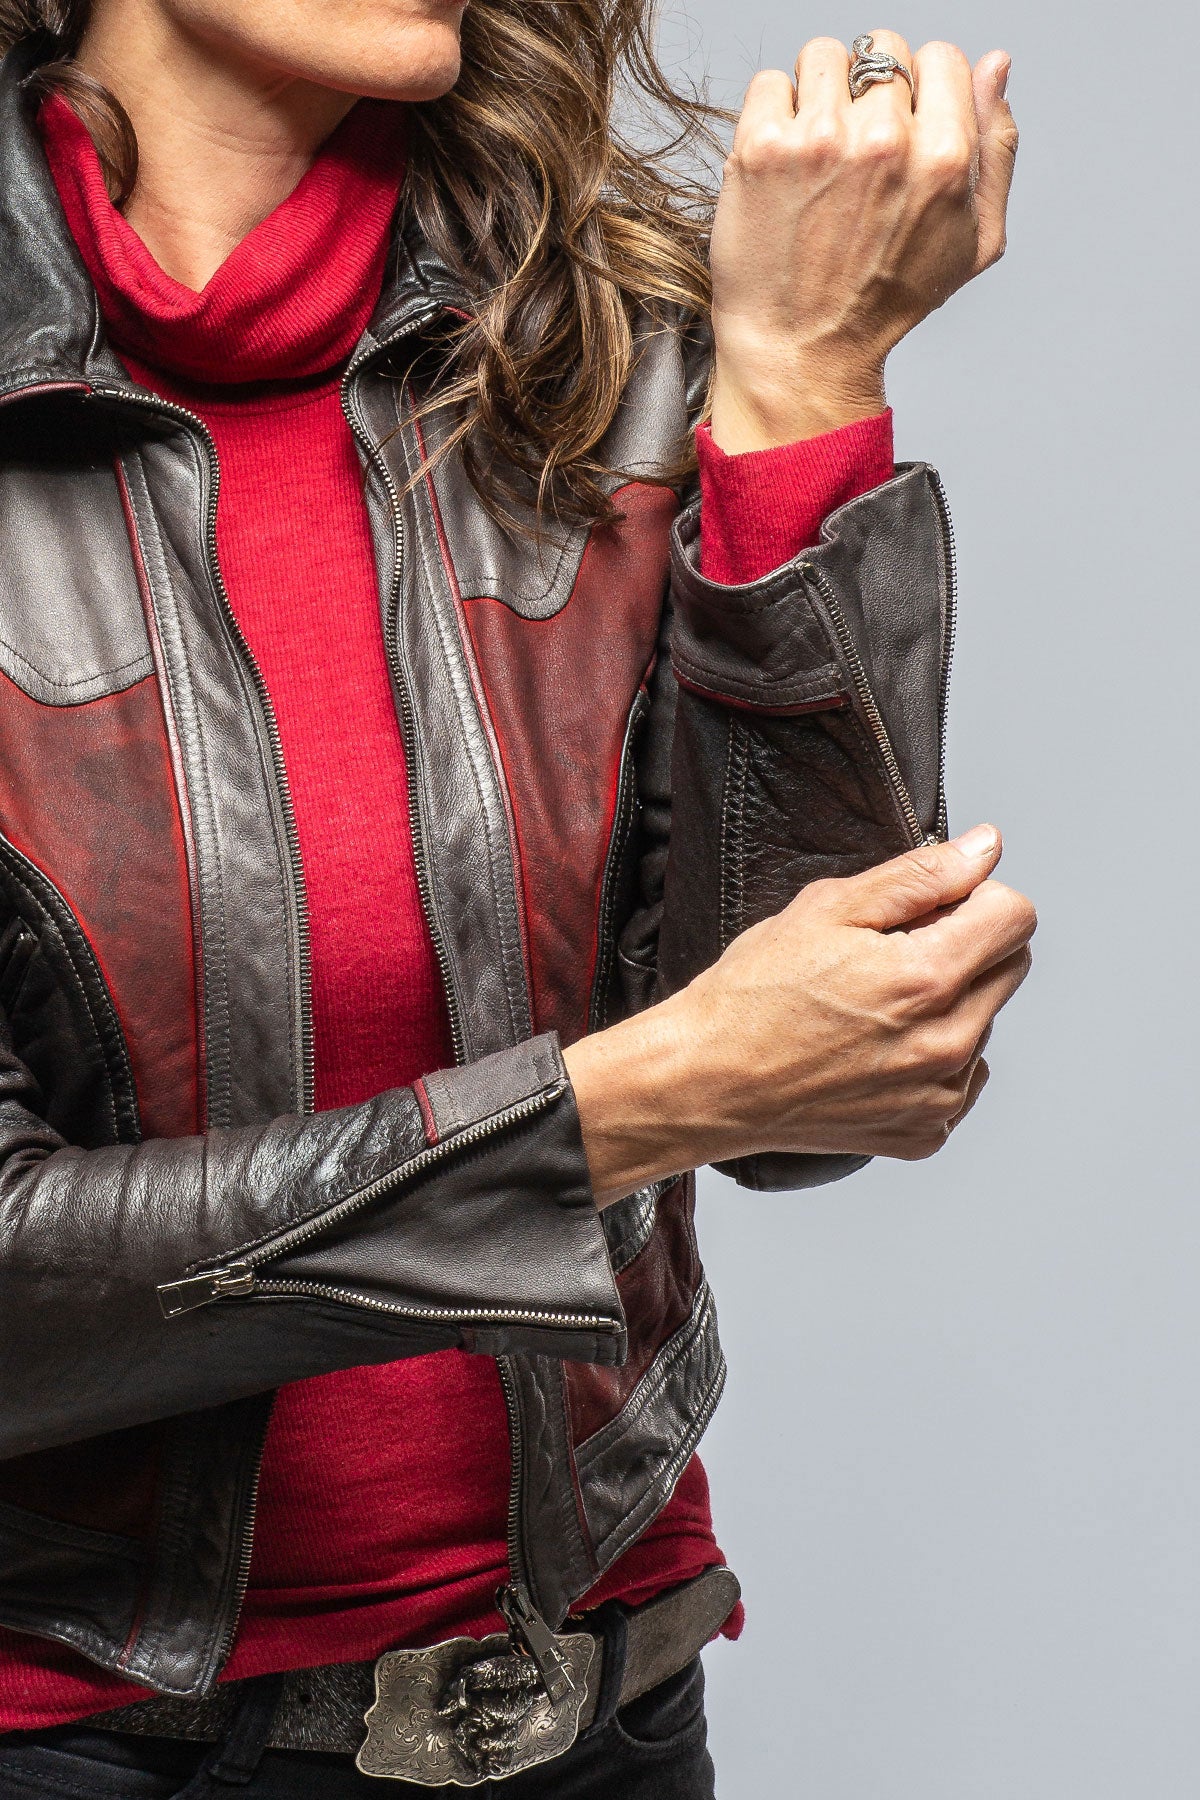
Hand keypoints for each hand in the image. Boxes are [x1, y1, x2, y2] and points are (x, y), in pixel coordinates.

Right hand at [564, 826, 1035, 1200]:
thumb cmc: (752, 996)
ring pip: (985, 1022)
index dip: (974, 898)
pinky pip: (961, 1078)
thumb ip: (919, 875)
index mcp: (927, 979)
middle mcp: (947, 1044)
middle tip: (891, 953)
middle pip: (1011, 967)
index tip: (930, 908)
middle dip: (966, 946)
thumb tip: (985, 849)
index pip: (1017, 916)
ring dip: (948, 1004)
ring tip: (871, 1007)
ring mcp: (939, 1095)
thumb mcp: (827, 909)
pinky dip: (930, 1059)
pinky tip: (873, 1050)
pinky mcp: (925, 1131)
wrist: (707, 1082)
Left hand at [707, 32, 1018, 451]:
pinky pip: (768, 84)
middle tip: (853, 149)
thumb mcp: (975, 241)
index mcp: (944, 156)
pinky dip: (771, 114)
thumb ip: (996, 147)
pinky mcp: (762, 148)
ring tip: (815, 154)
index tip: (899, 131)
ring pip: (822, 56)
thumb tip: (995, 64)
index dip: (921, 90)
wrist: (800, 351)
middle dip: (869, 90)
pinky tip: (781, 165)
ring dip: (818, 93)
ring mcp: (819, 140)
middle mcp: (883, 141)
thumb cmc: (886, 303)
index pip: (940, 57)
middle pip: (881, 50)